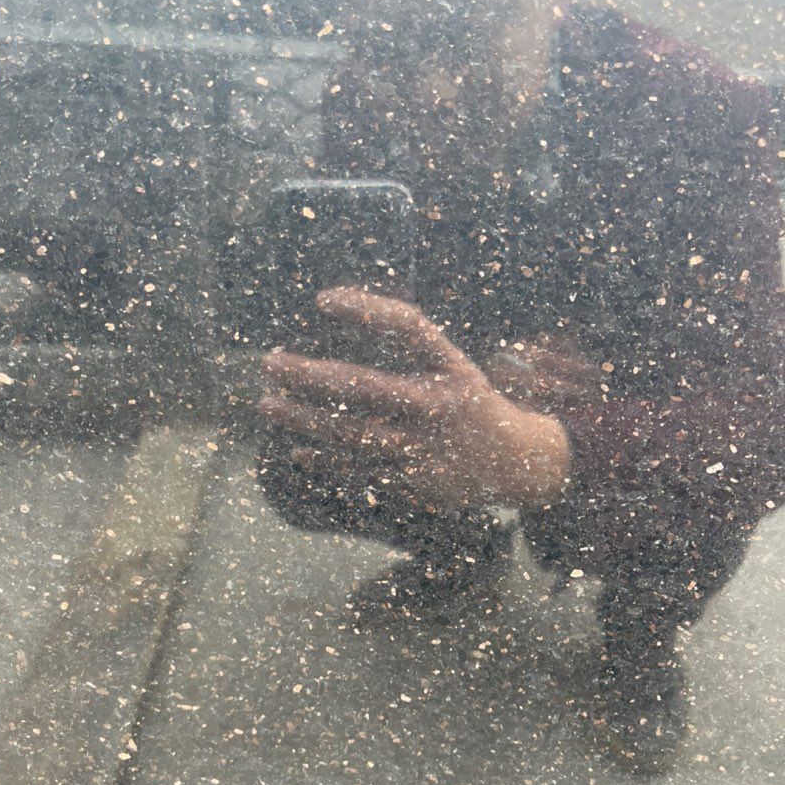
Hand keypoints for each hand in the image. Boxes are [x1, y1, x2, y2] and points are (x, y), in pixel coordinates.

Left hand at [259, 287, 570, 510]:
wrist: (516, 464)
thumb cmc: (470, 403)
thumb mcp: (452, 365)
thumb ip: (408, 341)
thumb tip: (339, 310)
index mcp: (448, 370)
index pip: (405, 328)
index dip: (365, 309)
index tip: (322, 300)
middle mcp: (436, 406)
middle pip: (362, 387)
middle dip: (310, 376)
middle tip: (270, 363)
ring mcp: (423, 448)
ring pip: (351, 434)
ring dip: (304, 420)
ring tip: (268, 404)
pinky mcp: (414, 484)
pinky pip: (359, 471)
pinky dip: (326, 462)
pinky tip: (298, 451)